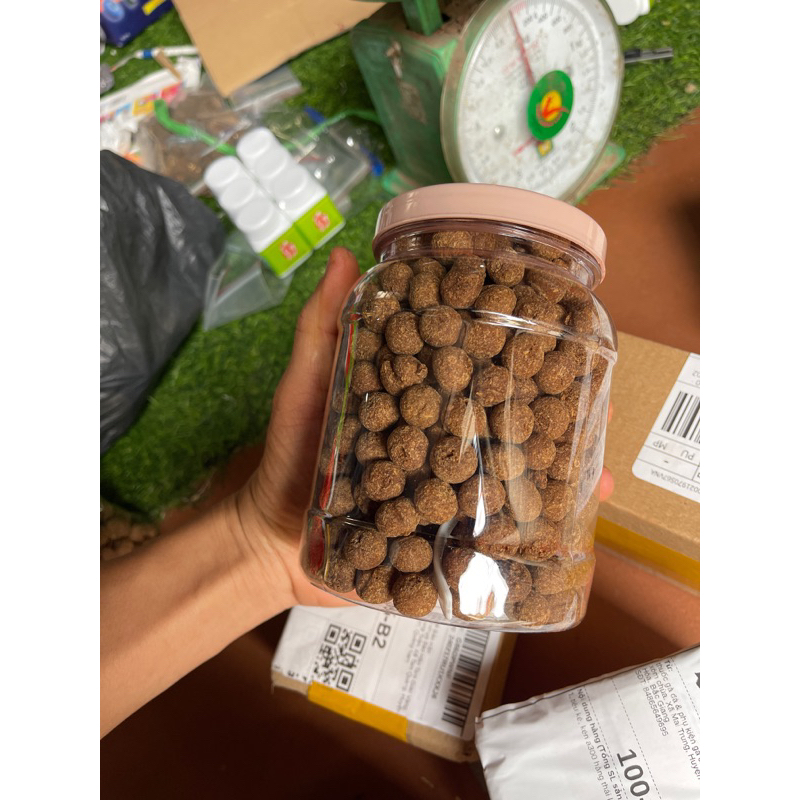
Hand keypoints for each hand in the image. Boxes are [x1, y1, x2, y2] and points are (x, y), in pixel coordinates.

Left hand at [230, 247, 614, 616]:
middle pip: (506, 422)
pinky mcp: (441, 536)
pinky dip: (531, 531)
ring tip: (598, 472)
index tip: (554, 329)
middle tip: (598, 402)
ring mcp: (445, 491)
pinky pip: (492, 532)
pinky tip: (566, 527)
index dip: (512, 350)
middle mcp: (441, 442)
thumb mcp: (305, 382)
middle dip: (555, 413)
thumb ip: (322, 326)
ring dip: (559, 474)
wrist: (271, 538)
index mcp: (419, 401)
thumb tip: (343, 252)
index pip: (474, 368)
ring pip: (512, 477)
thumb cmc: (290, 451)